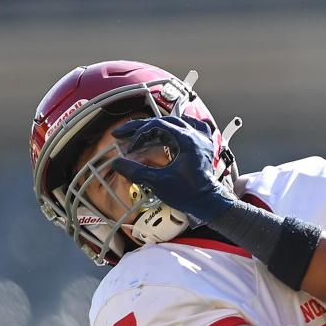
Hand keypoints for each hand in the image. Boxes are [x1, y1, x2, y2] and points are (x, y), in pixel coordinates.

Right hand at [110, 115, 232, 222]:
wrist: (208, 203)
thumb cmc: (189, 194)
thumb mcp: (158, 182)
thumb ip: (136, 171)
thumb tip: (117, 163)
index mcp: (187, 140)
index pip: (157, 125)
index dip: (138, 132)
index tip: (126, 141)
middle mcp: (196, 136)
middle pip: (165, 122)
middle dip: (142, 128)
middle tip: (125, 133)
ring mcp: (201, 141)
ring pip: (176, 123)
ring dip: (158, 127)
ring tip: (142, 132)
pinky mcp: (203, 148)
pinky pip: (192, 129)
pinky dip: (179, 129)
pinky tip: (171, 131)